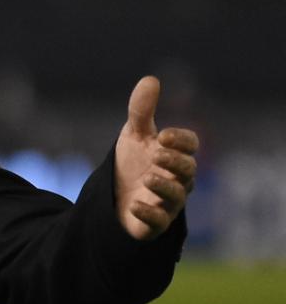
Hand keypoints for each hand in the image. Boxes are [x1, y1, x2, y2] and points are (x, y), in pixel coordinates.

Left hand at [114, 76, 198, 240]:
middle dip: (175, 161)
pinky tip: (134, 205)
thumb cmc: (131, 163)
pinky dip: (149, 214)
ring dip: (164, 186)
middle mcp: (177, 179)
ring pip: (177, 196)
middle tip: (157, 154)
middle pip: (188, 170)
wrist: (113, 196)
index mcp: (175, 155)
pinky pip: (158, 222)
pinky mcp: (154, 223)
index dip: (181, 140)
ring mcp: (167, 202)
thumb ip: (141, 110)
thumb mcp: (134, 135)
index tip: (163, 135)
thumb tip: (150, 79)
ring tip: (148, 177)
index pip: (190, 146)